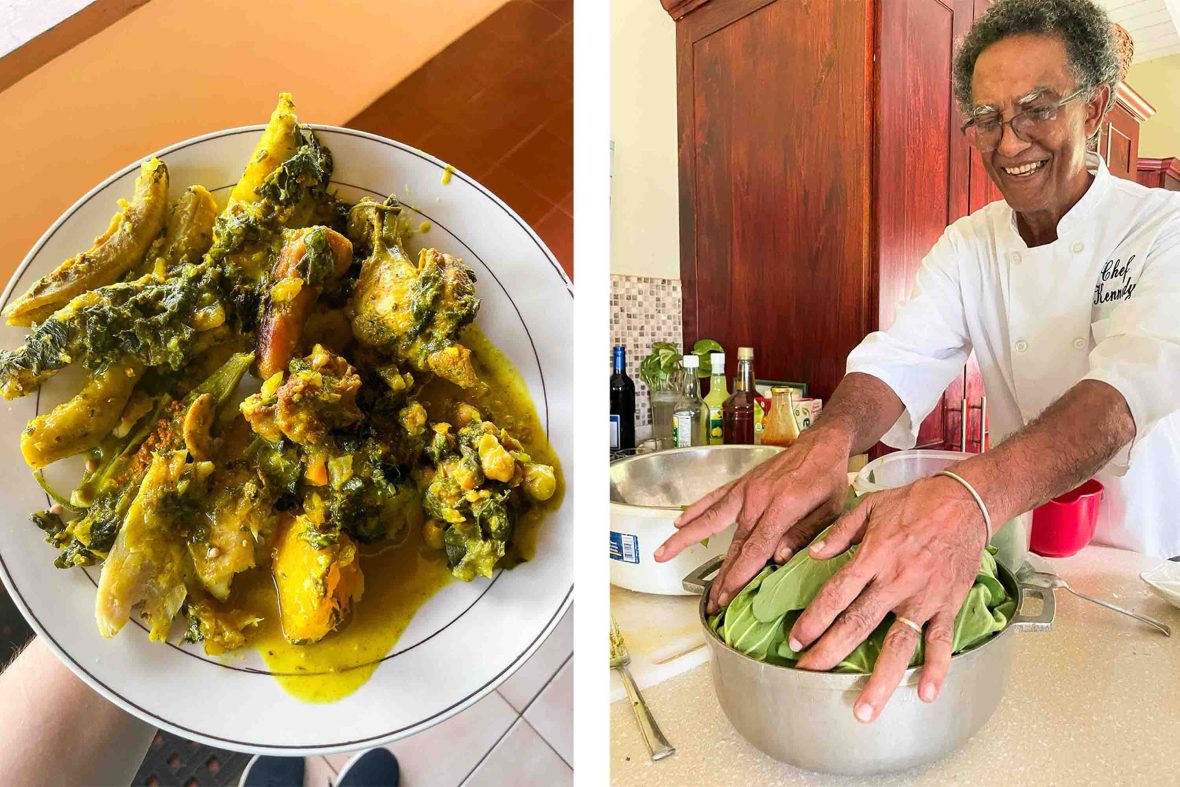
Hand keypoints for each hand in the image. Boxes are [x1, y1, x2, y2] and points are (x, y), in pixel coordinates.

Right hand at [654, 427, 852, 613]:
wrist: (820, 444)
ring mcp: (745, 490)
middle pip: (732, 545)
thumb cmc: (828, 479)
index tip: (726, 598)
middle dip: (720, 577)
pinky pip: (713, 498)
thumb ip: (803, 534)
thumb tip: (777, 558)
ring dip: (685, 539)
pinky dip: (694, 511)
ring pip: (710, 519)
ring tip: (662, 554)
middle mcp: (756, 499)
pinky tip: (679, 523)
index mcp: (781, 508)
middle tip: (709, 603)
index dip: (738, 576)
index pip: (755, 549)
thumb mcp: (830, 510)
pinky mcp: (741, 483)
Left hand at [788, 475, 987, 721]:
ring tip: (865, 708)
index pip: (836, 594)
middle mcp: (896, 581)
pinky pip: (941, 642)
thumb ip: (839, 532)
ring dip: (881, 679)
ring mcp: (924, 597)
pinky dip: (936, 669)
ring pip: (899, 644)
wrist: (966, 502)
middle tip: (808, 674)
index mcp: (874, 556)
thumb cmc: (916, 502)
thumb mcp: (869, 506)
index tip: (796, 640)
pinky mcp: (947, 604)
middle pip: (858, 624)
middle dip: (830, 652)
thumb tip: (812, 554)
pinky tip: (926, 694)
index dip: (813, 619)